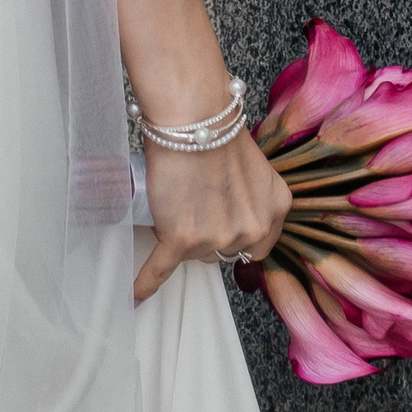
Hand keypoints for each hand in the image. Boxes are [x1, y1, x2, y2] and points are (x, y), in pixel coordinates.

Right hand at [133, 131, 289, 303]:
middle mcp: (253, 228)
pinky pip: (162, 268)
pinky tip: (135, 296)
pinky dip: (147, 283)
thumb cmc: (216, 126)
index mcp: (276, 208)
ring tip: (173, 203)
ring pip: (195, 253)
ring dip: (182, 238)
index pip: (257, 244)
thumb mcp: (254, 165)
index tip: (221, 223)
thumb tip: (227, 209)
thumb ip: (251, 194)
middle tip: (192, 202)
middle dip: (207, 232)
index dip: (235, 234)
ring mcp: (218, 236)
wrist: (192, 116)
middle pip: (224, 250)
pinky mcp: (182, 238)